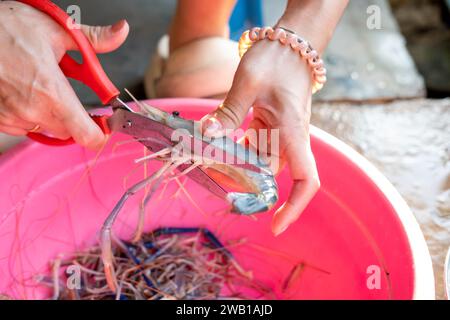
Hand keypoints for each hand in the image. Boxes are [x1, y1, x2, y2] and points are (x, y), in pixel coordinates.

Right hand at [0, 1, 128, 148]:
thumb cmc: (7, 28)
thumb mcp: (57, 29)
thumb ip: (95, 38)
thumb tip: (122, 31)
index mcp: (53, 92)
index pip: (87, 135)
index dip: (101, 134)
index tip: (104, 124)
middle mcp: (33, 110)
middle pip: (69, 132)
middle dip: (76, 117)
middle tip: (69, 93)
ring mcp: (13, 117)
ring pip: (46, 129)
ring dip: (51, 114)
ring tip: (41, 86)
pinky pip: (24, 126)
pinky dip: (30, 114)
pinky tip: (25, 92)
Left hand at [201, 39, 319, 235]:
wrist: (290, 42)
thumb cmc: (276, 59)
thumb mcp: (248, 83)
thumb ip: (228, 112)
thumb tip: (206, 135)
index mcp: (292, 133)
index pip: (305, 180)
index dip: (294, 207)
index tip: (276, 225)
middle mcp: (289, 138)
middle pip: (270, 174)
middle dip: (242, 182)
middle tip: (210, 177)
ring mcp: (280, 133)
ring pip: (258, 161)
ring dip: (234, 165)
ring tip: (207, 163)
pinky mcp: (270, 125)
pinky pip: (253, 146)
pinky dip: (235, 150)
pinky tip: (215, 146)